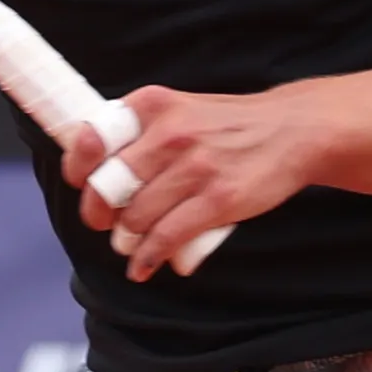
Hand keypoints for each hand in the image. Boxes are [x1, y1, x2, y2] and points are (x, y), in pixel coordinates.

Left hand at [73, 84, 317, 280]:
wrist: (293, 131)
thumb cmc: (228, 126)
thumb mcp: (179, 110)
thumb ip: (140, 133)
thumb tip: (92, 172)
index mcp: (153, 105)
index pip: (93, 138)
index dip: (79, 169)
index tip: (83, 185)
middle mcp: (170, 132)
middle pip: (107, 186)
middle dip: (99, 213)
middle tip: (106, 224)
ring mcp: (195, 166)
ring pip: (135, 218)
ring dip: (126, 240)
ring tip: (132, 245)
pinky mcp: (218, 199)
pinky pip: (166, 238)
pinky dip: (149, 258)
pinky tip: (145, 266)